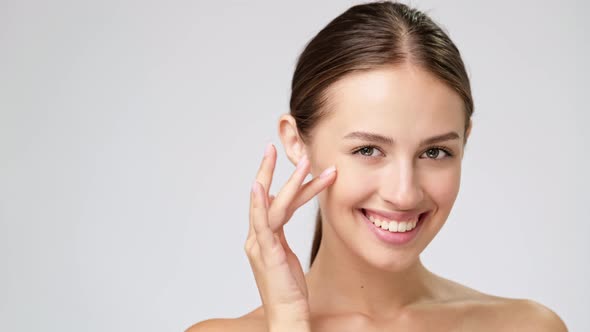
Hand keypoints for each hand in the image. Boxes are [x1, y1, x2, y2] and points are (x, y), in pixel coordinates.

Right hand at [245, 143, 335, 330]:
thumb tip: (278, 209)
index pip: (270, 201)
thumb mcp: (284, 255)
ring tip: (302, 162)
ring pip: (271, 205)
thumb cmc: (289, 290)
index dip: (277, 180)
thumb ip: (279, 233)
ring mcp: (260, 245)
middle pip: (264, 197)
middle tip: (274, 146)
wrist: (288, 316)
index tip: (282, 160)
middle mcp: (257, 238)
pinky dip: (259, 203)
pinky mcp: (266, 253)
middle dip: (269, 169)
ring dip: (287, 181)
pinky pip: (262, 224)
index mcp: (263, 237)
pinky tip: (260, 185)